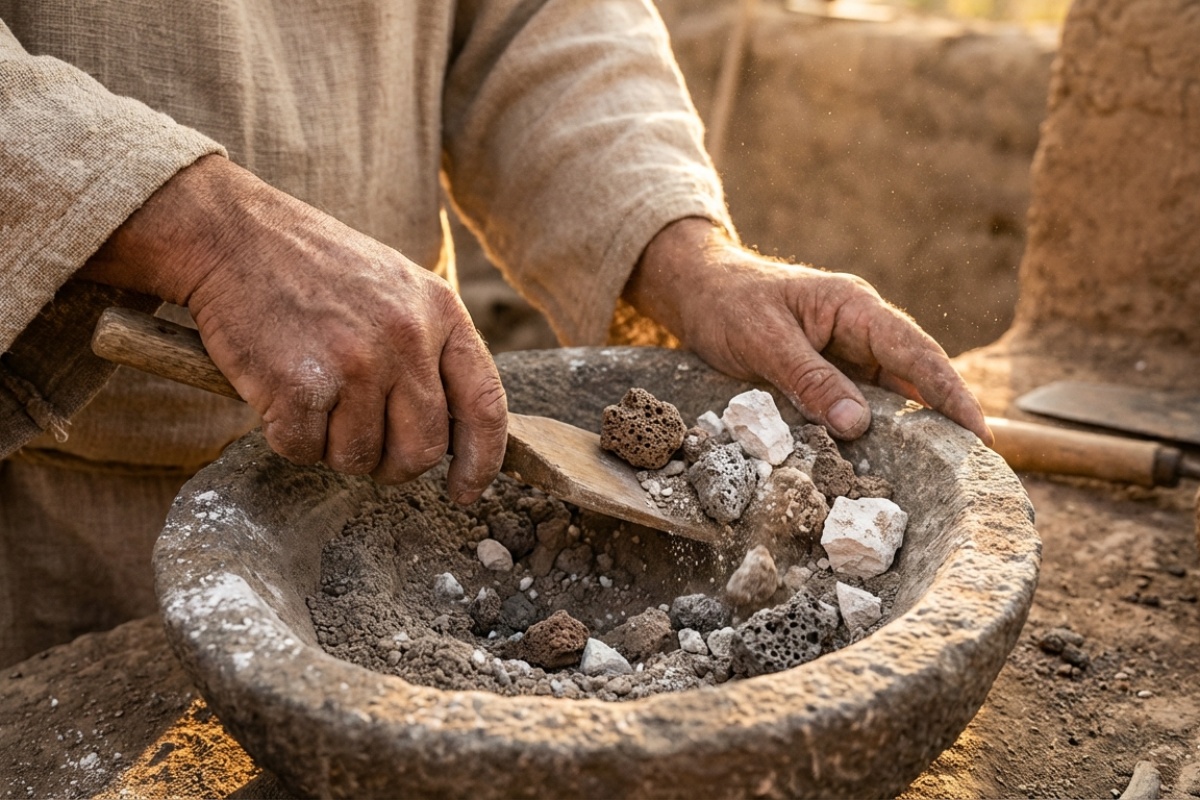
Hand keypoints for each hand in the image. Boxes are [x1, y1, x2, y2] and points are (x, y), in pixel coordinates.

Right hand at [80, 155, 507, 501]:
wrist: (233, 236)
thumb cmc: (315, 269)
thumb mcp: (398, 288)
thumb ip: (431, 349)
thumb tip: (454, 432)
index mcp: (440, 312)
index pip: (484, 405)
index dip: (480, 461)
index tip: (465, 491)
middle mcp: (406, 339)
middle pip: (422, 448)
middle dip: (395, 466)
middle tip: (369, 453)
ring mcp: (355, 363)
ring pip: (361, 457)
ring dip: (334, 447)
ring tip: (315, 400)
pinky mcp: (300, 386)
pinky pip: (304, 451)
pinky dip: (288, 437)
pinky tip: (278, 394)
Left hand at [624, 218, 992, 444]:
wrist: (698, 292)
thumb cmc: (728, 305)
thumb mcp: (763, 340)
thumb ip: (809, 379)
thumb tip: (858, 424)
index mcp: (855, 308)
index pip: (918, 353)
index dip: (951, 395)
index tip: (978, 435)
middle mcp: (861, 330)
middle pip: (915, 378)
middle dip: (945, 420)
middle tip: (974, 470)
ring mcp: (847, 353)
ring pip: (889, 397)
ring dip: (910, 432)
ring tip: (941, 477)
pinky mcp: (829, 374)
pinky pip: (859, 406)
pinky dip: (872, 433)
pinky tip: (883, 465)